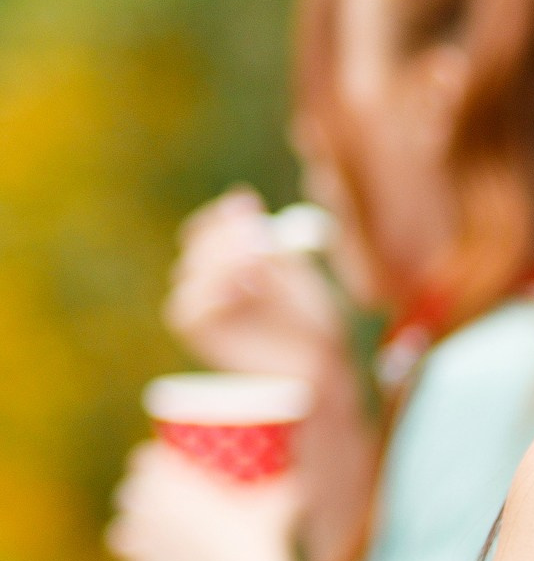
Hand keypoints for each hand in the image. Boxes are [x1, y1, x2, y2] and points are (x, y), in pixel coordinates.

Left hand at [107, 443, 301, 560]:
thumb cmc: (263, 538)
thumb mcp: (283, 501)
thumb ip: (290, 483)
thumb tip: (305, 474)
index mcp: (165, 481)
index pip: (143, 461)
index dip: (156, 463)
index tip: (172, 468)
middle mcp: (143, 511)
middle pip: (129, 496)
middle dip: (144, 500)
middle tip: (170, 506)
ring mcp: (140, 548)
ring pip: (122, 536)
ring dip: (137, 537)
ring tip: (159, 542)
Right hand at [165, 190, 348, 385]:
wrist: (320, 362)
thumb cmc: (310, 318)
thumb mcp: (291, 266)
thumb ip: (263, 237)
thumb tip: (239, 198)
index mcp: (225, 262)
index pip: (205, 228)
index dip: (224, 218)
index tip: (252, 213)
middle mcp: (206, 282)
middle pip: (196, 246)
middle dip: (230, 240)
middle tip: (264, 246)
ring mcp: (198, 308)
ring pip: (189, 273)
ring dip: (224, 264)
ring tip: (259, 270)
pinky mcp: (198, 334)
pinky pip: (187, 308)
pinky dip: (212, 294)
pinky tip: (242, 290)